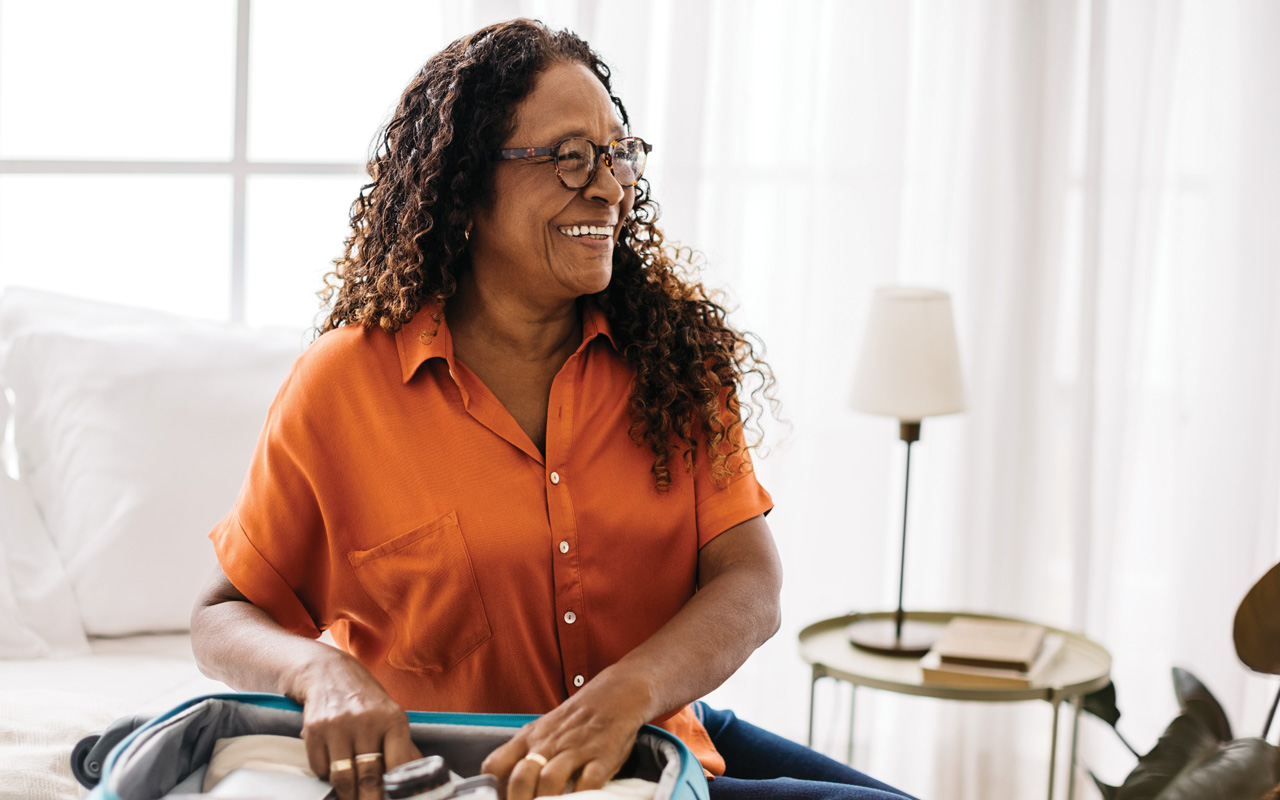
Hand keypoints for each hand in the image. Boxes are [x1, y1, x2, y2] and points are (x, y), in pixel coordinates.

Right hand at [291, 648, 422, 799]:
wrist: (328, 672)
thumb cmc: (365, 699)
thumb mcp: (389, 715)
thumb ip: (401, 745)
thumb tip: (415, 775)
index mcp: (393, 719)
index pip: (397, 764)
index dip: (394, 789)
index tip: (392, 799)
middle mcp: (367, 721)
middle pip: (369, 776)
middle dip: (369, 799)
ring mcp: (339, 725)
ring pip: (343, 777)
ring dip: (347, 794)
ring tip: (352, 797)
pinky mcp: (314, 730)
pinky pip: (320, 768)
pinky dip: (326, 775)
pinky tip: (333, 768)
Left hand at [481, 671, 651, 799]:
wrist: (616, 695)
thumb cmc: (576, 719)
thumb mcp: (543, 729)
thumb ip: (525, 754)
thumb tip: (508, 788)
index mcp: (529, 738)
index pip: (496, 765)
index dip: (493, 790)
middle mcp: (548, 744)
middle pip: (521, 777)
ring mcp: (576, 750)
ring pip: (550, 780)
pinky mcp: (602, 757)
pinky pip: (589, 782)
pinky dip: (582, 797)